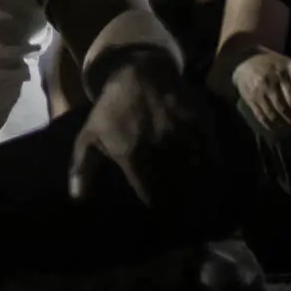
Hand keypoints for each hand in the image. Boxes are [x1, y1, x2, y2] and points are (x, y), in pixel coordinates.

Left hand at [69, 58, 206, 208]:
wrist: (138, 71)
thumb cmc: (112, 109)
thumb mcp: (90, 135)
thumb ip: (82, 169)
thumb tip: (76, 198)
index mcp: (133, 156)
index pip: (153, 197)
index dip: (160, 210)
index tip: (165, 218)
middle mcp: (159, 148)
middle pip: (179, 191)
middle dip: (184, 206)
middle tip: (188, 217)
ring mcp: (182, 135)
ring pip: (198, 175)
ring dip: (201, 191)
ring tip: (204, 205)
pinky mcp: (199, 123)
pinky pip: (212, 154)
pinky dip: (213, 168)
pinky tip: (214, 177)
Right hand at [233, 49, 290, 137]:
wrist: (244, 59)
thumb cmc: (273, 62)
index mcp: (282, 75)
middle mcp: (269, 84)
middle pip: (283, 110)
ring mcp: (258, 92)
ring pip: (272, 115)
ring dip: (285, 127)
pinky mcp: (249, 99)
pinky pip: (260, 116)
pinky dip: (270, 125)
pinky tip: (279, 129)